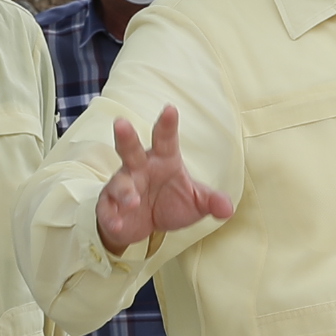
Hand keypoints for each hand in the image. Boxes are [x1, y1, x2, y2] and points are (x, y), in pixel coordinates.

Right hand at [95, 107, 232, 255]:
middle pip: (130, 149)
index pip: (165, 139)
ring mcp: (122, 185)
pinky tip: (118, 224)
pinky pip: (108, 208)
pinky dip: (111, 216)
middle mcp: (140, 168)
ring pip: (119, 182)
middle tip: (121, 123)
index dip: (167, 125)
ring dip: (124, 190)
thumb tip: (228, 208)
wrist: (145, 227)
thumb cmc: (171, 203)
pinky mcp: (109, 205)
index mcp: (163, 160)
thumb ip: (211, 201)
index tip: (170, 109)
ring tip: (133, 201)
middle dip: (126, 137)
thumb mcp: (196, 203)